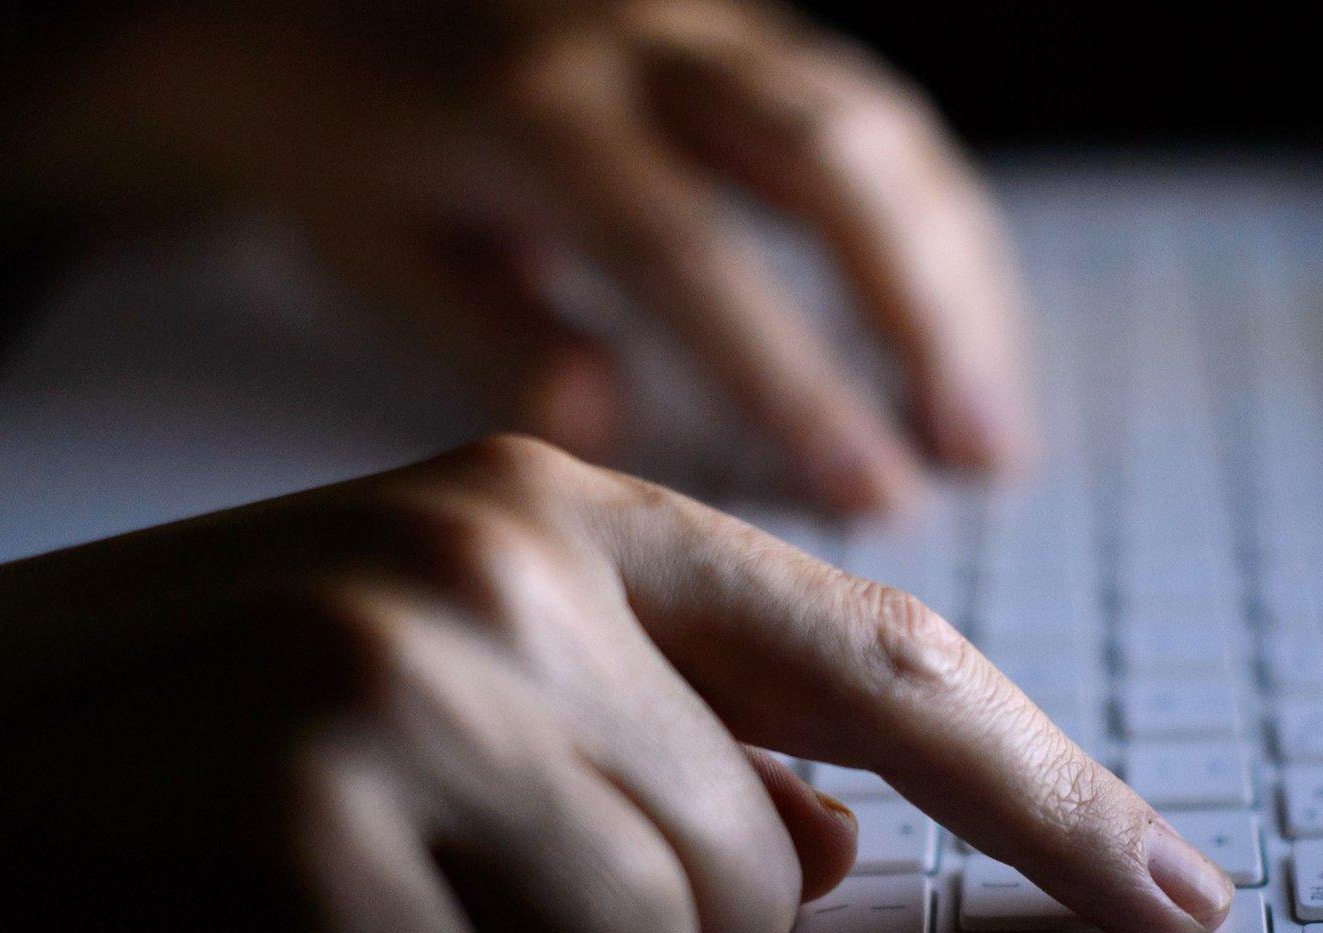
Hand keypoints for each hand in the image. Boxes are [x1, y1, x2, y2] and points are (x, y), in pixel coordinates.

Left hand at [0, 0, 1031, 510]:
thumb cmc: (330, 134)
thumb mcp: (362, 248)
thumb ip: (486, 335)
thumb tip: (609, 420)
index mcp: (526, 111)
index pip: (690, 255)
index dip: (794, 381)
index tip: (872, 494)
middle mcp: (635, 39)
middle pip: (832, 160)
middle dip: (930, 316)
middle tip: (980, 454)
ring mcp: (701, 15)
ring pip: (876, 123)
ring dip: (958, 275)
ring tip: (991, 418)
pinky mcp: (740, 19)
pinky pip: (868, 107)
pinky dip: (931, 221)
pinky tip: (958, 318)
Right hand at [0, 435, 1227, 932]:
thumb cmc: (172, 736)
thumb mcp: (433, 677)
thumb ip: (655, 737)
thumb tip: (827, 844)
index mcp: (543, 508)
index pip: (876, 657)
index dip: (1047, 788)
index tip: (1169, 887)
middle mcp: (494, 568)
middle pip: (758, 864)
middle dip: (632, 919)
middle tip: (425, 868)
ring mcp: (403, 688)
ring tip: (336, 902)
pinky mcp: (308, 837)